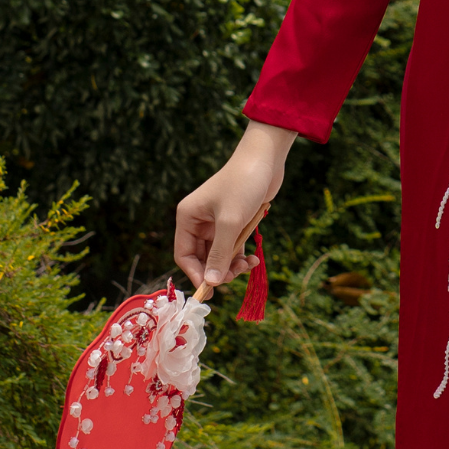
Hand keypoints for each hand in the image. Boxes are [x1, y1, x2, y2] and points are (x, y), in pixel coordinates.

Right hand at [174, 123, 294, 292]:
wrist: (265, 159)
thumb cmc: (243, 185)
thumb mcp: (230, 223)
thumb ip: (219, 254)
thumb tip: (210, 283)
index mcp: (188, 217)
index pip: (184, 255)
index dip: (196, 273)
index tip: (211, 288)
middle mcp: (198, 220)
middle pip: (202, 257)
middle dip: (217, 270)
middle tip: (234, 277)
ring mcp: (216, 222)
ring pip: (218, 255)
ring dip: (232, 265)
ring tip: (248, 265)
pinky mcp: (233, 221)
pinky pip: (232, 247)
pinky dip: (241, 255)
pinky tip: (254, 258)